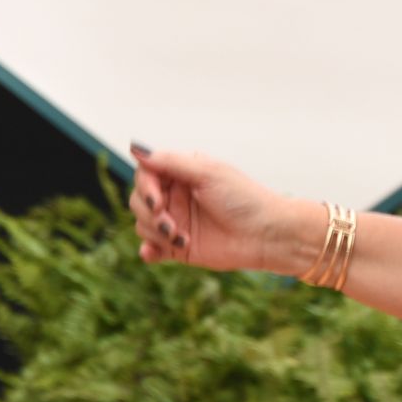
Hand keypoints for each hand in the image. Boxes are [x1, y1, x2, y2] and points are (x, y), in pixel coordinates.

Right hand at [127, 144, 285, 272]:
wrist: (266, 235)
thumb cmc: (244, 199)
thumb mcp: (208, 174)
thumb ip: (171, 162)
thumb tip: (135, 147)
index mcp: (183, 173)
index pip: (146, 173)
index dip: (145, 187)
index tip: (156, 201)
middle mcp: (177, 196)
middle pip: (138, 200)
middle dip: (149, 214)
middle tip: (170, 225)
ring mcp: (177, 221)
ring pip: (142, 224)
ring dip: (155, 233)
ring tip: (181, 238)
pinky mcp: (179, 247)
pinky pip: (151, 248)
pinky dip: (148, 251)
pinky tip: (153, 253)